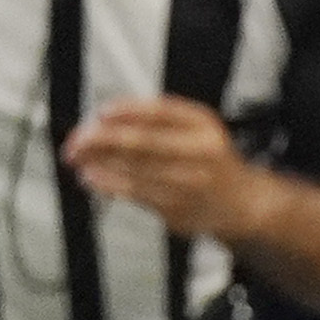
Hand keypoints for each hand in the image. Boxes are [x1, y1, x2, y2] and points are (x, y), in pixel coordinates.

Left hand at [63, 96, 267, 237]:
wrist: (241, 203)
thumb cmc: (211, 161)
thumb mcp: (197, 128)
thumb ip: (159, 118)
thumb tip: (107, 117)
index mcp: (203, 125)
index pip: (159, 111)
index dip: (125, 111)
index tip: (100, 113)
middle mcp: (198, 153)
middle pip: (140, 141)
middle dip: (101, 139)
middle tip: (78, 139)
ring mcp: (187, 183)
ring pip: (132, 169)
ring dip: (98, 162)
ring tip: (78, 157)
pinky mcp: (175, 208)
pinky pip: (133, 194)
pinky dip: (107, 184)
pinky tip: (93, 178)